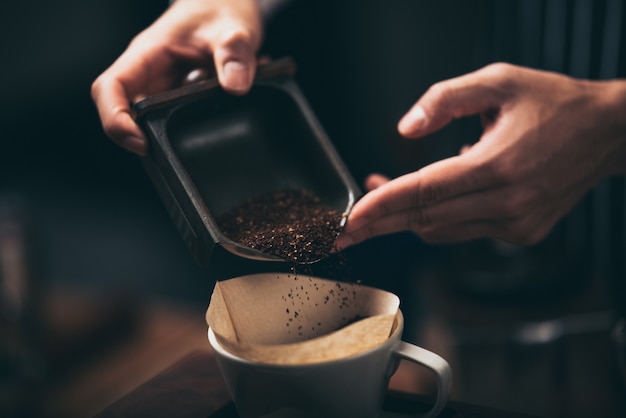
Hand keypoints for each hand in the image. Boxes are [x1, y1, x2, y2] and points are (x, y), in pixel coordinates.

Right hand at [91, 0, 262, 154]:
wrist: (230, 5)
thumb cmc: (222, 9)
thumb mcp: (234, 28)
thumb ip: (235, 54)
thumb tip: (235, 86)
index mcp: (148, 53)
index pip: (111, 87)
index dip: (115, 119)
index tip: (140, 143)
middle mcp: (150, 73)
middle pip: (127, 113)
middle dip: (151, 136)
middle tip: (183, 149)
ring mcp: (165, 87)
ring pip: (157, 120)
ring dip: (185, 129)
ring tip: (219, 115)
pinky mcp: (181, 97)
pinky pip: (182, 116)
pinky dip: (206, 119)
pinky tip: (232, 105)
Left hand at [336, 63, 625, 247]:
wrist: (606, 134)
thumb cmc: (554, 104)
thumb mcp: (498, 81)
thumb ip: (444, 98)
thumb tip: (406, 129)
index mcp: (499, 164)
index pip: (425, 192)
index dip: (381, 206)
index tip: (349, 220)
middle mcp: (508, 202)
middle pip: (426, 219)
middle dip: (379, 225)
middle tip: (343, 232)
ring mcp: (516, 223)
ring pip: (441, 230)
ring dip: (405, 218)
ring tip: (379, 197)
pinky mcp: (521, 233)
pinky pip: (463, 232)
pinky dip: (437, 219)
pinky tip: (429, 198)